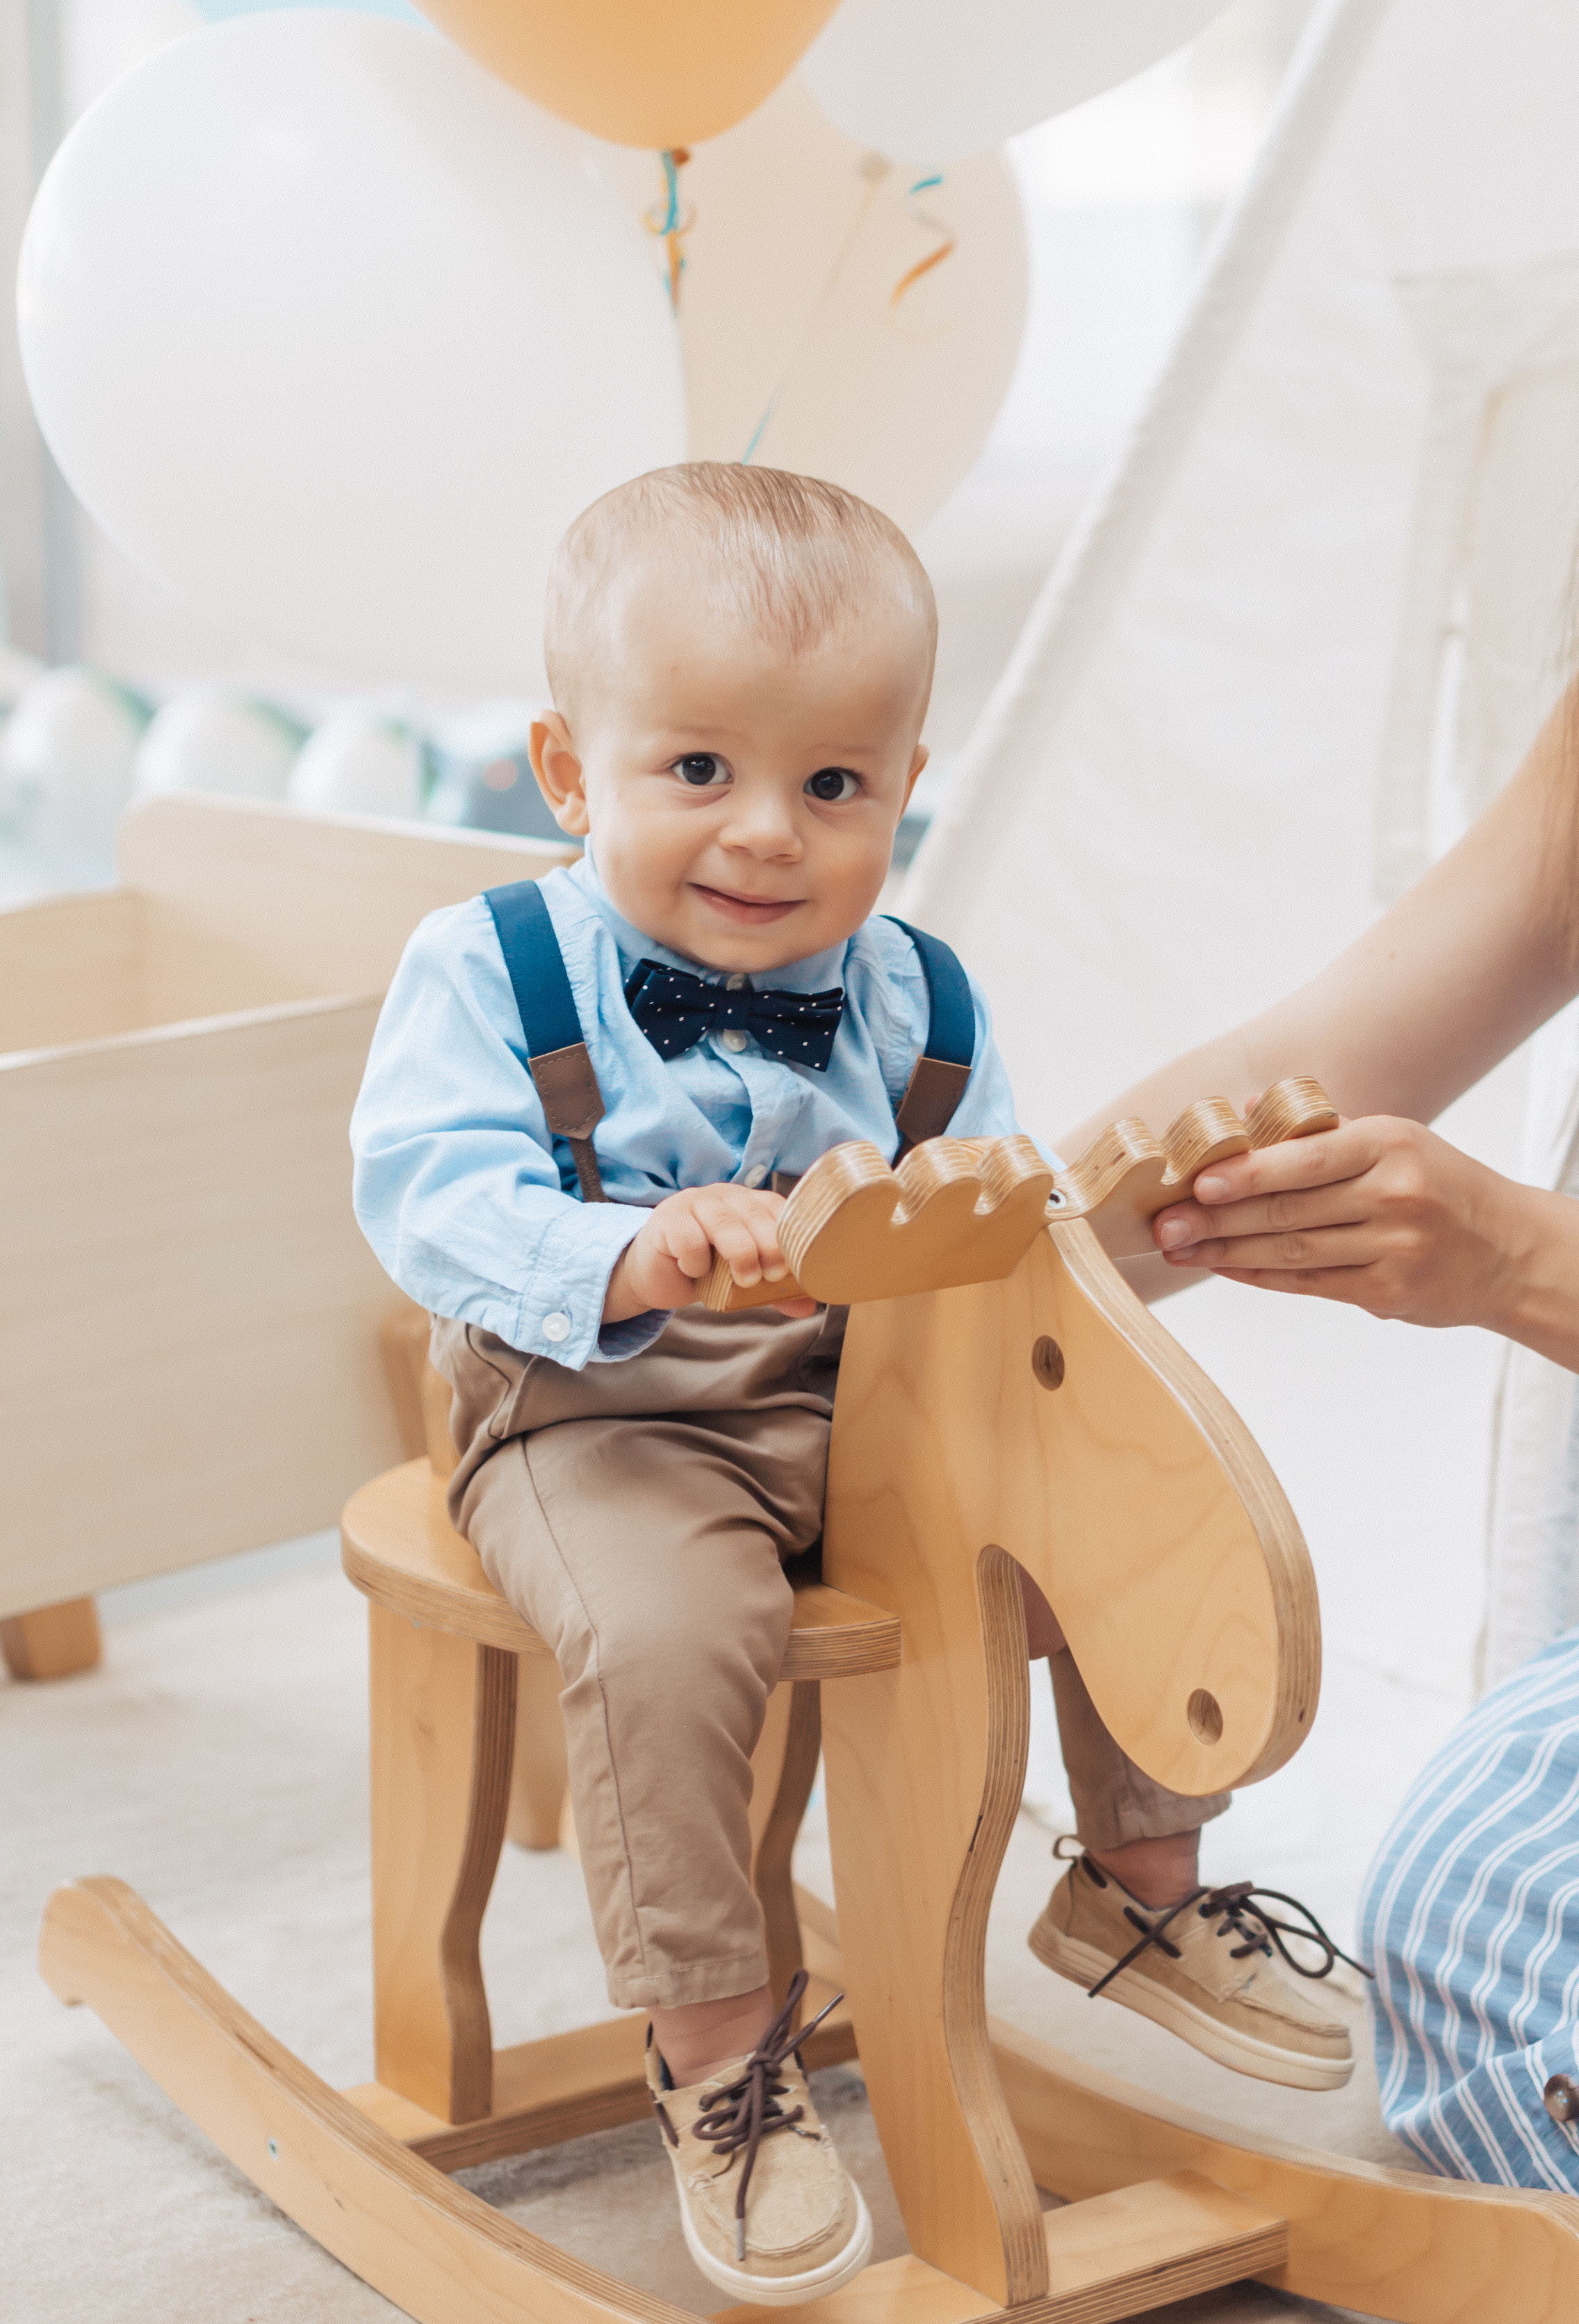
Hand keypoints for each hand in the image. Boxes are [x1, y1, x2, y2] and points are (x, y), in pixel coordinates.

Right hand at [604, 1184, 817, 1320]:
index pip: (777, 1207)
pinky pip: (688, 1238)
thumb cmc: (706, 1272)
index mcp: (749, 1203)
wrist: (657, 1276)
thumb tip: (808, 1306)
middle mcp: (724, 1196)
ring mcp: (694, 1203)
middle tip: (773, 1276)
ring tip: (745, 1280)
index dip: (788, 1236)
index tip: (793, 1267)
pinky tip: (694, 1272)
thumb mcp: (744, 1281)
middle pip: (753, 1213)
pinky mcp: (667, 1219)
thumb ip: (775, 1290)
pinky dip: (697, 1261)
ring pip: (724, 1221)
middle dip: (769, 1246)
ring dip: (740, 1253)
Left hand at [1150, 1112, 1539, 1331]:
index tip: (1197, 1183)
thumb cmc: (1437, 1185)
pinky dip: (1259, 1276)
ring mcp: (1393, 1249)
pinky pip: (1308, 1284)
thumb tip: (1245, 1109)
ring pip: (1291, 1252)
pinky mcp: (1388, 1293)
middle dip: (1216, 1220)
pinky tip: (1223, 1267)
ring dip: (1225, 1252)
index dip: (1246, 1174)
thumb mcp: (1392, 1141)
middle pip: (1287, 1211)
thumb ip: (1319, 1130)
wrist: (1507, 1250)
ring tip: (1180, 1249)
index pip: (1305, 1159)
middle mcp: (1394, 1196)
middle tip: (1165, 1226)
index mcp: (1389, 1145)